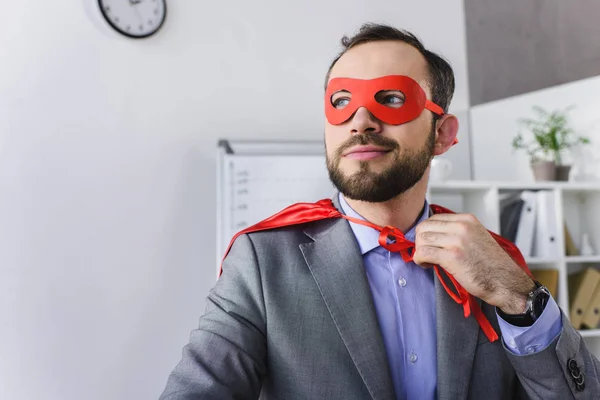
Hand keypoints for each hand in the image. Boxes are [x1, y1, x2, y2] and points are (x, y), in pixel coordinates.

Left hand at [412, 213, 535, 313]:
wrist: (506, 282)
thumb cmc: (491, 265)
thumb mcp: (475, 237)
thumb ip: (457, 232)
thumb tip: (433, 234)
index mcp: (467, 220)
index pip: (433, 219)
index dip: (426, 233)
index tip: (429, 244)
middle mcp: (461, 226)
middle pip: (424, 227)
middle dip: (420, 242)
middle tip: (426, 254)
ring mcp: (457, 240)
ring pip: (421, 239)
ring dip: (420, 251)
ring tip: (429, 261)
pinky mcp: (452, 256)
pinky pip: (423, 253)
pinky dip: (420, 260)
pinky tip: (427, 265)